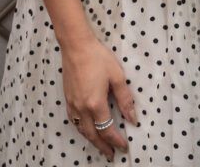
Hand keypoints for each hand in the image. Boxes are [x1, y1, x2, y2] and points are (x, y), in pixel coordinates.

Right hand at [62, 33, 136, 161]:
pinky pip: (74, 121)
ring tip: (101, 146)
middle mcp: (82, 108)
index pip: (107, 130)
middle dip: (103, 146)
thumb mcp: (117, 76)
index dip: (116, 141)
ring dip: (92, 140)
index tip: (124, 147)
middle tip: (111, 154)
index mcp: (96, 104)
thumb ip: (125, 99)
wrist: (76, 46)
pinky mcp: (67, 100)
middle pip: (93, 135)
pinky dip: (82, 130)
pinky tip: (86, 129)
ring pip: (82, 130)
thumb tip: (132, 118)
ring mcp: (72, 105)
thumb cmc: (98, 57)